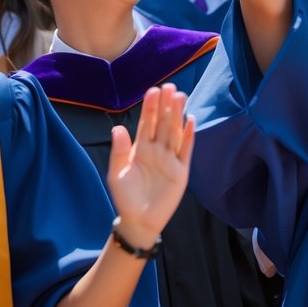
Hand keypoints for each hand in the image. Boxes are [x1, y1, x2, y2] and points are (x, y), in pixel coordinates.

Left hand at [107, 84, 194, 248]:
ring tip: (180, 96)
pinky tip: (190, 121)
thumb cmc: (125, 197)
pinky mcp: (181, 171)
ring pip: (174, 132)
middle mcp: (157, 150)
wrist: (138, 220)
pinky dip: (188, 136)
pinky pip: (185, 150)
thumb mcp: (117, 173)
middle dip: (166, 105)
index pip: (146, 123)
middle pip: (162, 123)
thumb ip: (119, 151)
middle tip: (169, 86)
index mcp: (140, 148)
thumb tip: (118, 128)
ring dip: (178, 115)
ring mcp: (170, 159)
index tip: (152, 90)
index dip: (150, 107)